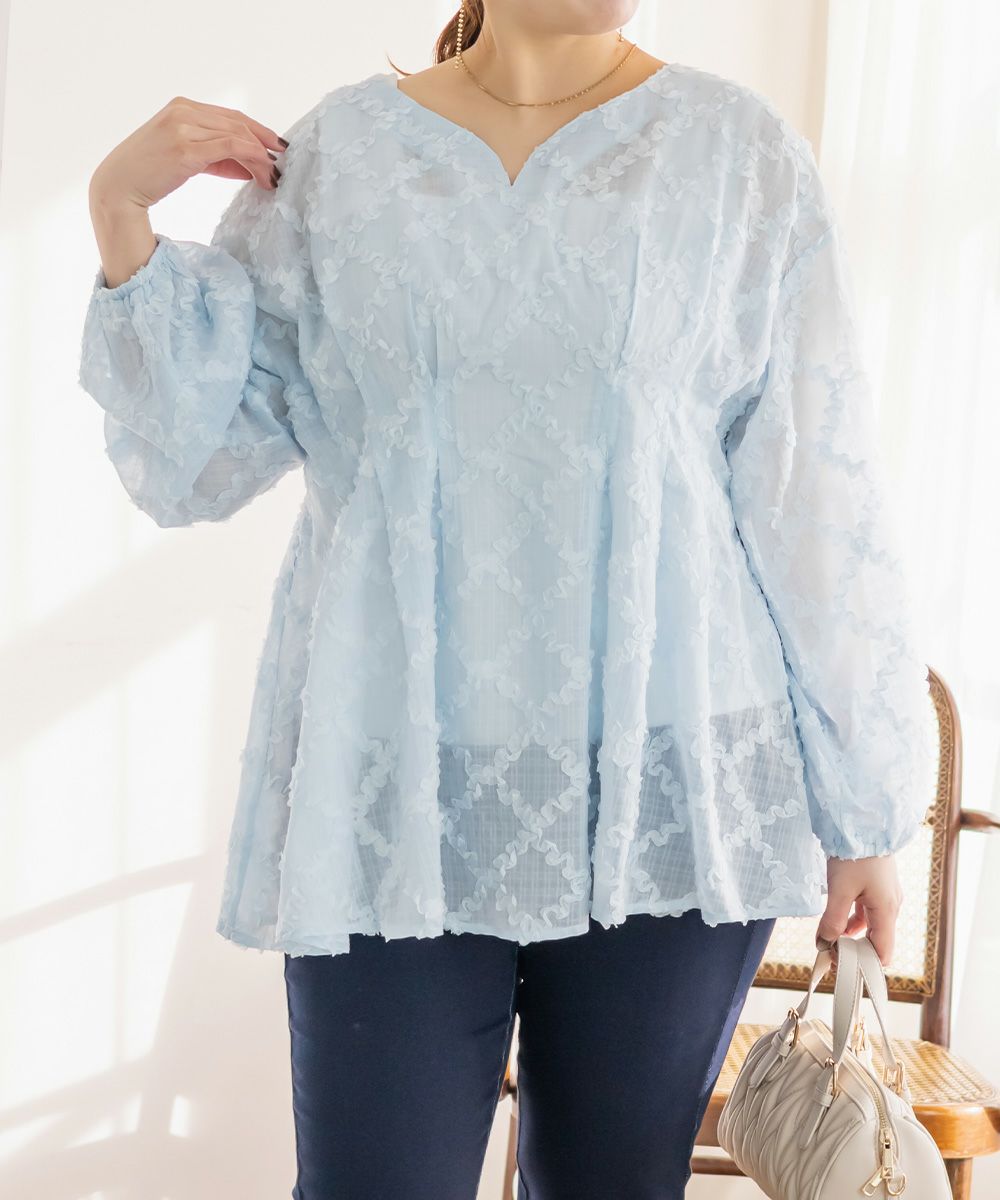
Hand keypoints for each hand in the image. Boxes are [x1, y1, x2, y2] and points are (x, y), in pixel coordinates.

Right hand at [89, 95, 286, 212]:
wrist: (119, 186)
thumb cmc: (150, 175)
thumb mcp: (186, 158)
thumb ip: (216, 157)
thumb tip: (251, 165)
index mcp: (182, 107)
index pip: (231, 116)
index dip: (259, 131)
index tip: (277, 148)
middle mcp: (184, 111)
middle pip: (239, 123)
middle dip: (266, 144)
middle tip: (282, 165)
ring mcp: (184, 127)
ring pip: (238, 135)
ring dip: (262, 157)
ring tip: (273, 178)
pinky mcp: (186, 149)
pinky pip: (231, 148)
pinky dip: (252, 159)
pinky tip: (262, 176)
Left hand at [815, 854, 902, 966]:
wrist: (863, 823)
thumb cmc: (856, 854)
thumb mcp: (839, 889)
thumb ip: (833, 920)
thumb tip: (824, 943)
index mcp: (887, 911)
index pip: (882, 953)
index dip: (862, 963)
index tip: (839, 961)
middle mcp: (891, 906)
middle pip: (876, 941)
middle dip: (854, 949)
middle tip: (828, 949)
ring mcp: (885, 895)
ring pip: (870, 925)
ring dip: (851, 933)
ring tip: (829, 936)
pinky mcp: (877, 886)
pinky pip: (867, 911)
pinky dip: (853, 918)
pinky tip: (837, 918)